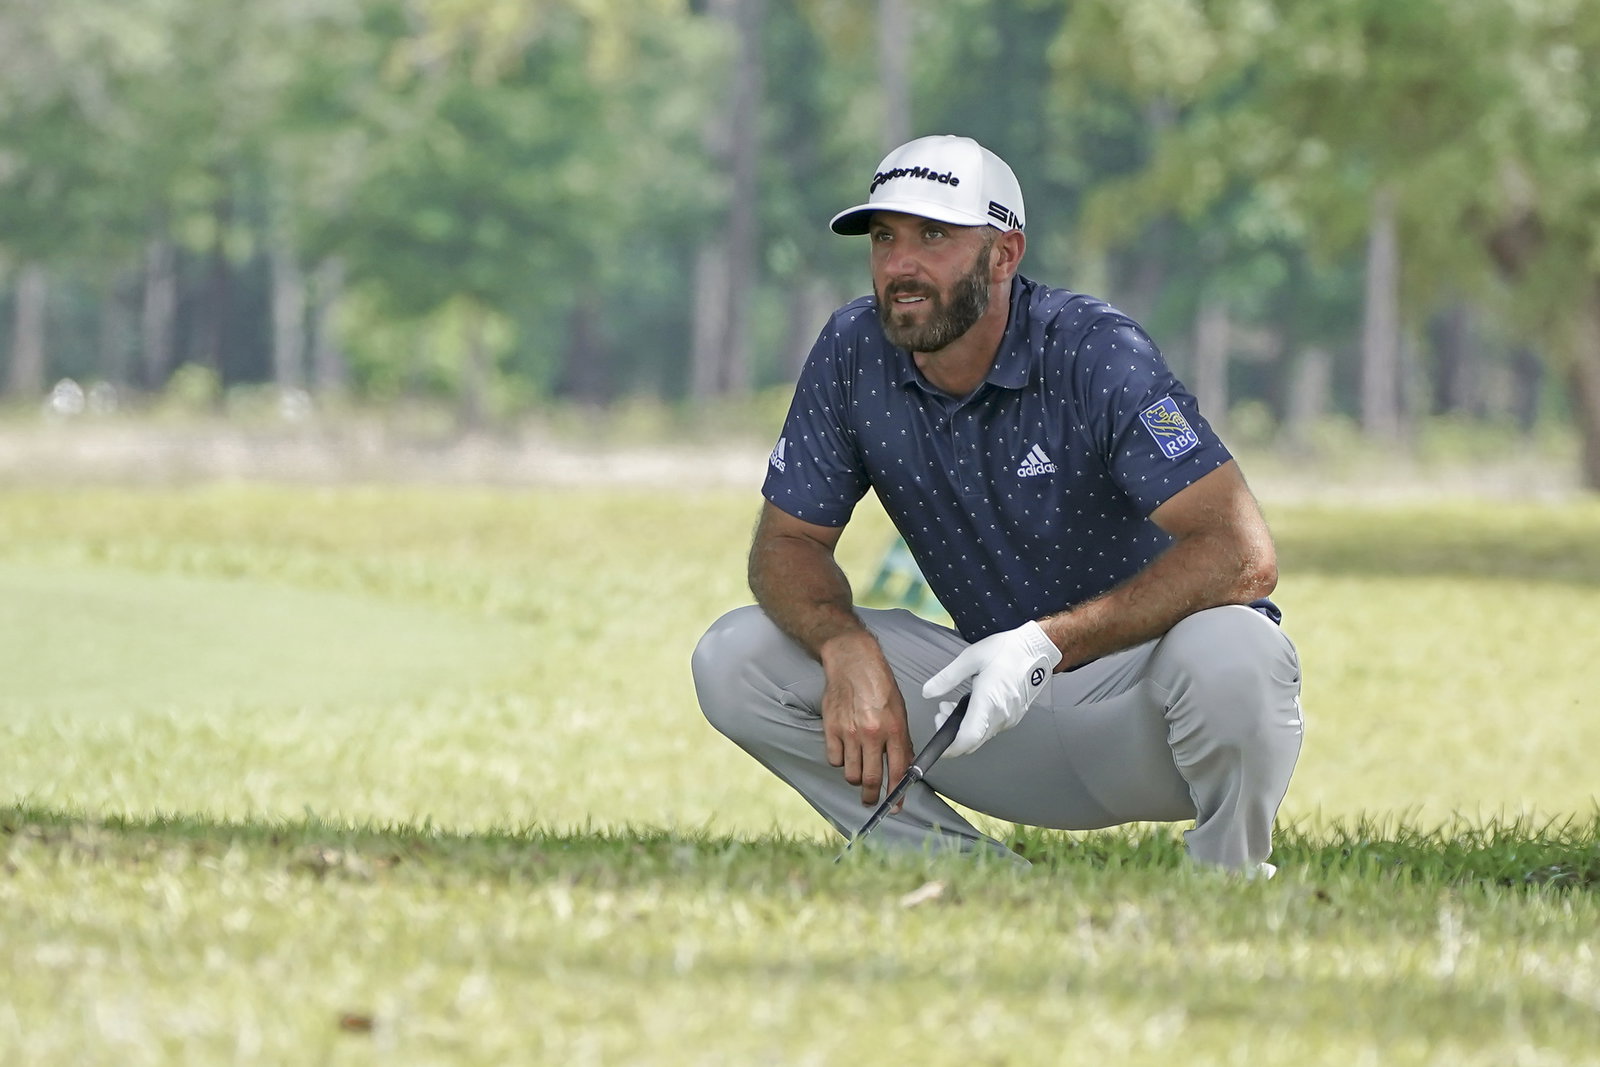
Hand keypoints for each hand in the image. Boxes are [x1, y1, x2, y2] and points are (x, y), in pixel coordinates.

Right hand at [819, 632, 913, 805]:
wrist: (853, 663)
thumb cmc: (879, 685)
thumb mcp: (899, 711)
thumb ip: (901, 740)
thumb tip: (904, 766)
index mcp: (894, 729)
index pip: (898, 771)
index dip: (897, 794)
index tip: (896, 807)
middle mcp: (872, 734)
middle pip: (871, 779)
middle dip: (873, 796)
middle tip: (871, 800)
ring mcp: (849, 733)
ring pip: (851, 774)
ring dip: (856, 779)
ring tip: (858, 774)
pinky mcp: (831, 729)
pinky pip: (834, 760)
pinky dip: (839, 762)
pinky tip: (844, 753)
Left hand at [921, 621, 1061, 757]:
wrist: (1036, 650)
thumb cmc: (1007, 651)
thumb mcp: (970, 658)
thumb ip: (947, 677)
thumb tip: (928, 691)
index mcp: (989, 701)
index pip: (969, 737)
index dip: (951, 748)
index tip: (939, 747)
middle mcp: (1001, 715)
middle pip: (972, 741)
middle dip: (952, 733)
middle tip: (942, 711)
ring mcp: (1009, 718)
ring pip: (981, 736)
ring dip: (963, 726)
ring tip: (953, 704)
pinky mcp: (1014, 717)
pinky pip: (991, 729)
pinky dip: (977, 723)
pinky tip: (971, 705)